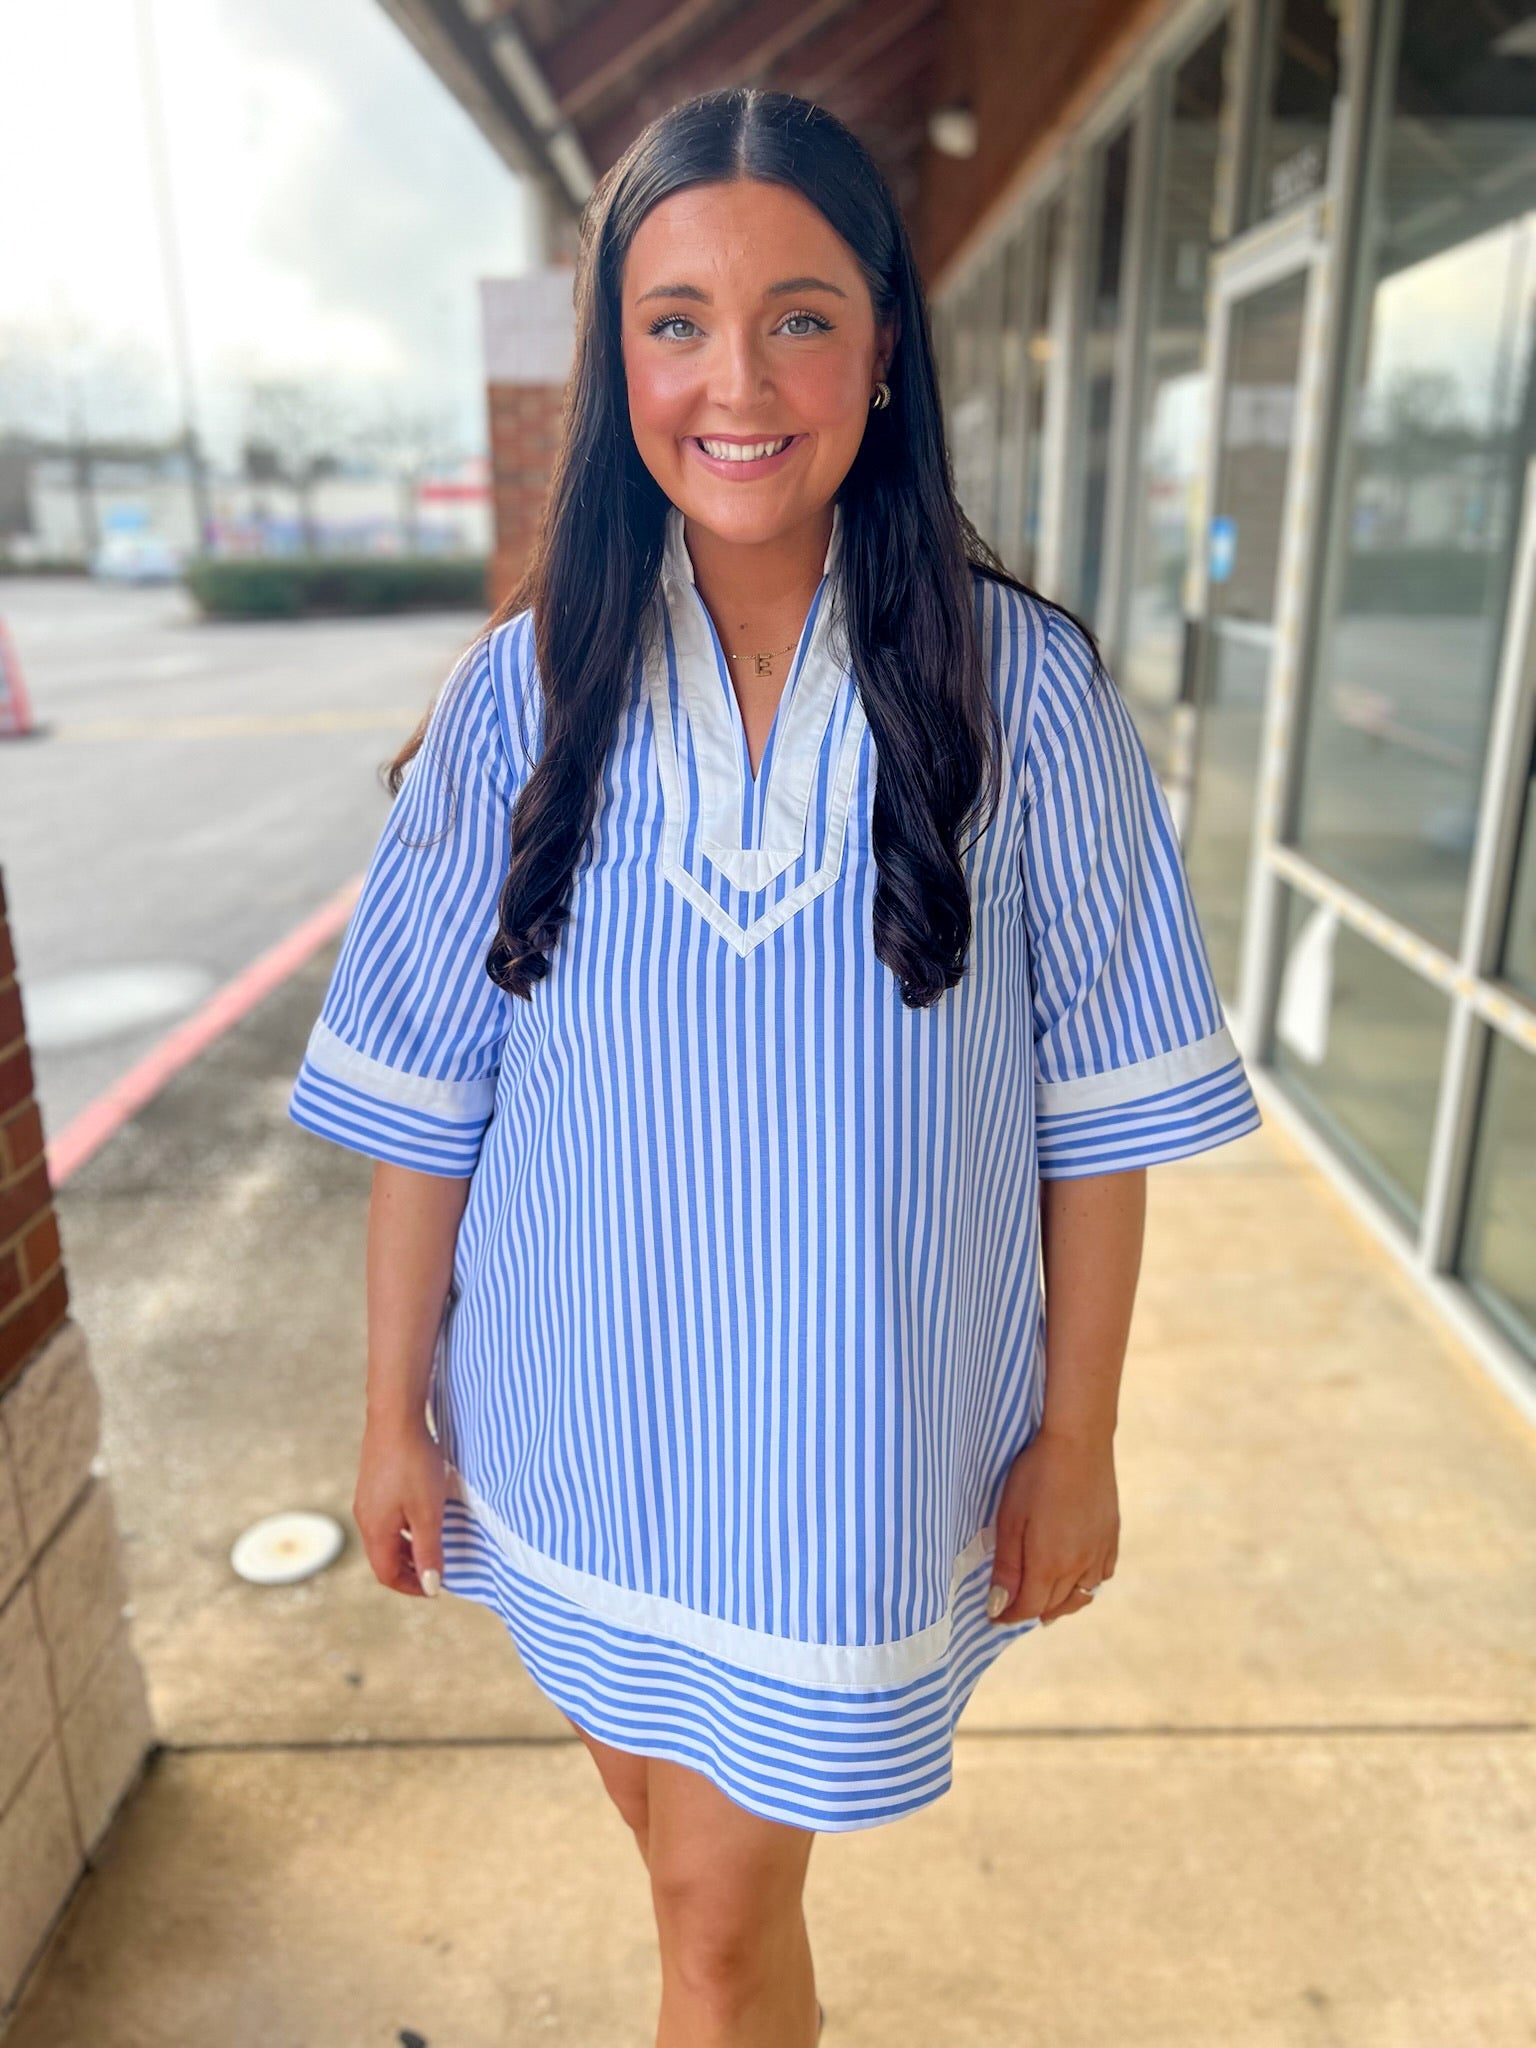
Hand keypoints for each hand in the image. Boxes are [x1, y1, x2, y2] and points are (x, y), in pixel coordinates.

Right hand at [354, 1413, 445, 1597]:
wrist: (395, 1417)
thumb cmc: (414, 1464)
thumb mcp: (428, 1511)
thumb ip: (429, 1550)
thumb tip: (430, 1586)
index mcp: (375, 1531)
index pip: (387, 1574)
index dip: (411, 1587)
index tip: (436, 1588)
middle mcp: (365, 1518)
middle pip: (383, 1558)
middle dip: (409, 1570)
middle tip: (436, 1572)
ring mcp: (366, 1500)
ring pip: (384, 1538)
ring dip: (406, 1549)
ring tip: (432, 1546)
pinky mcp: (372, 1483)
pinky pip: (384, 1518)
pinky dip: (402, 1529)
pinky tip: (421, 1515)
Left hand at [986, 1426, 1117, 1626]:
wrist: (1079, 1443)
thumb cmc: (1036, 1476)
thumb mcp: (1010, 1519)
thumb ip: (1007, 1566)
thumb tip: (999, 1605)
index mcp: (1050, 1563)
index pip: (1028, 1607)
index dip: (1008, 1615)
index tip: (992, 1616)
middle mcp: (1080, 1566)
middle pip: (1053, 1605)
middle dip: (1030, 1611)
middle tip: (1011, 1609)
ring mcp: (1100, 1553)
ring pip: (1080, 1597)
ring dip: (1059, 1605)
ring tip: (1042, 1604)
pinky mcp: (1111, 1538)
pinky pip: (1100, 1578)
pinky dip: (1084, 1587)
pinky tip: (1074, 1580)